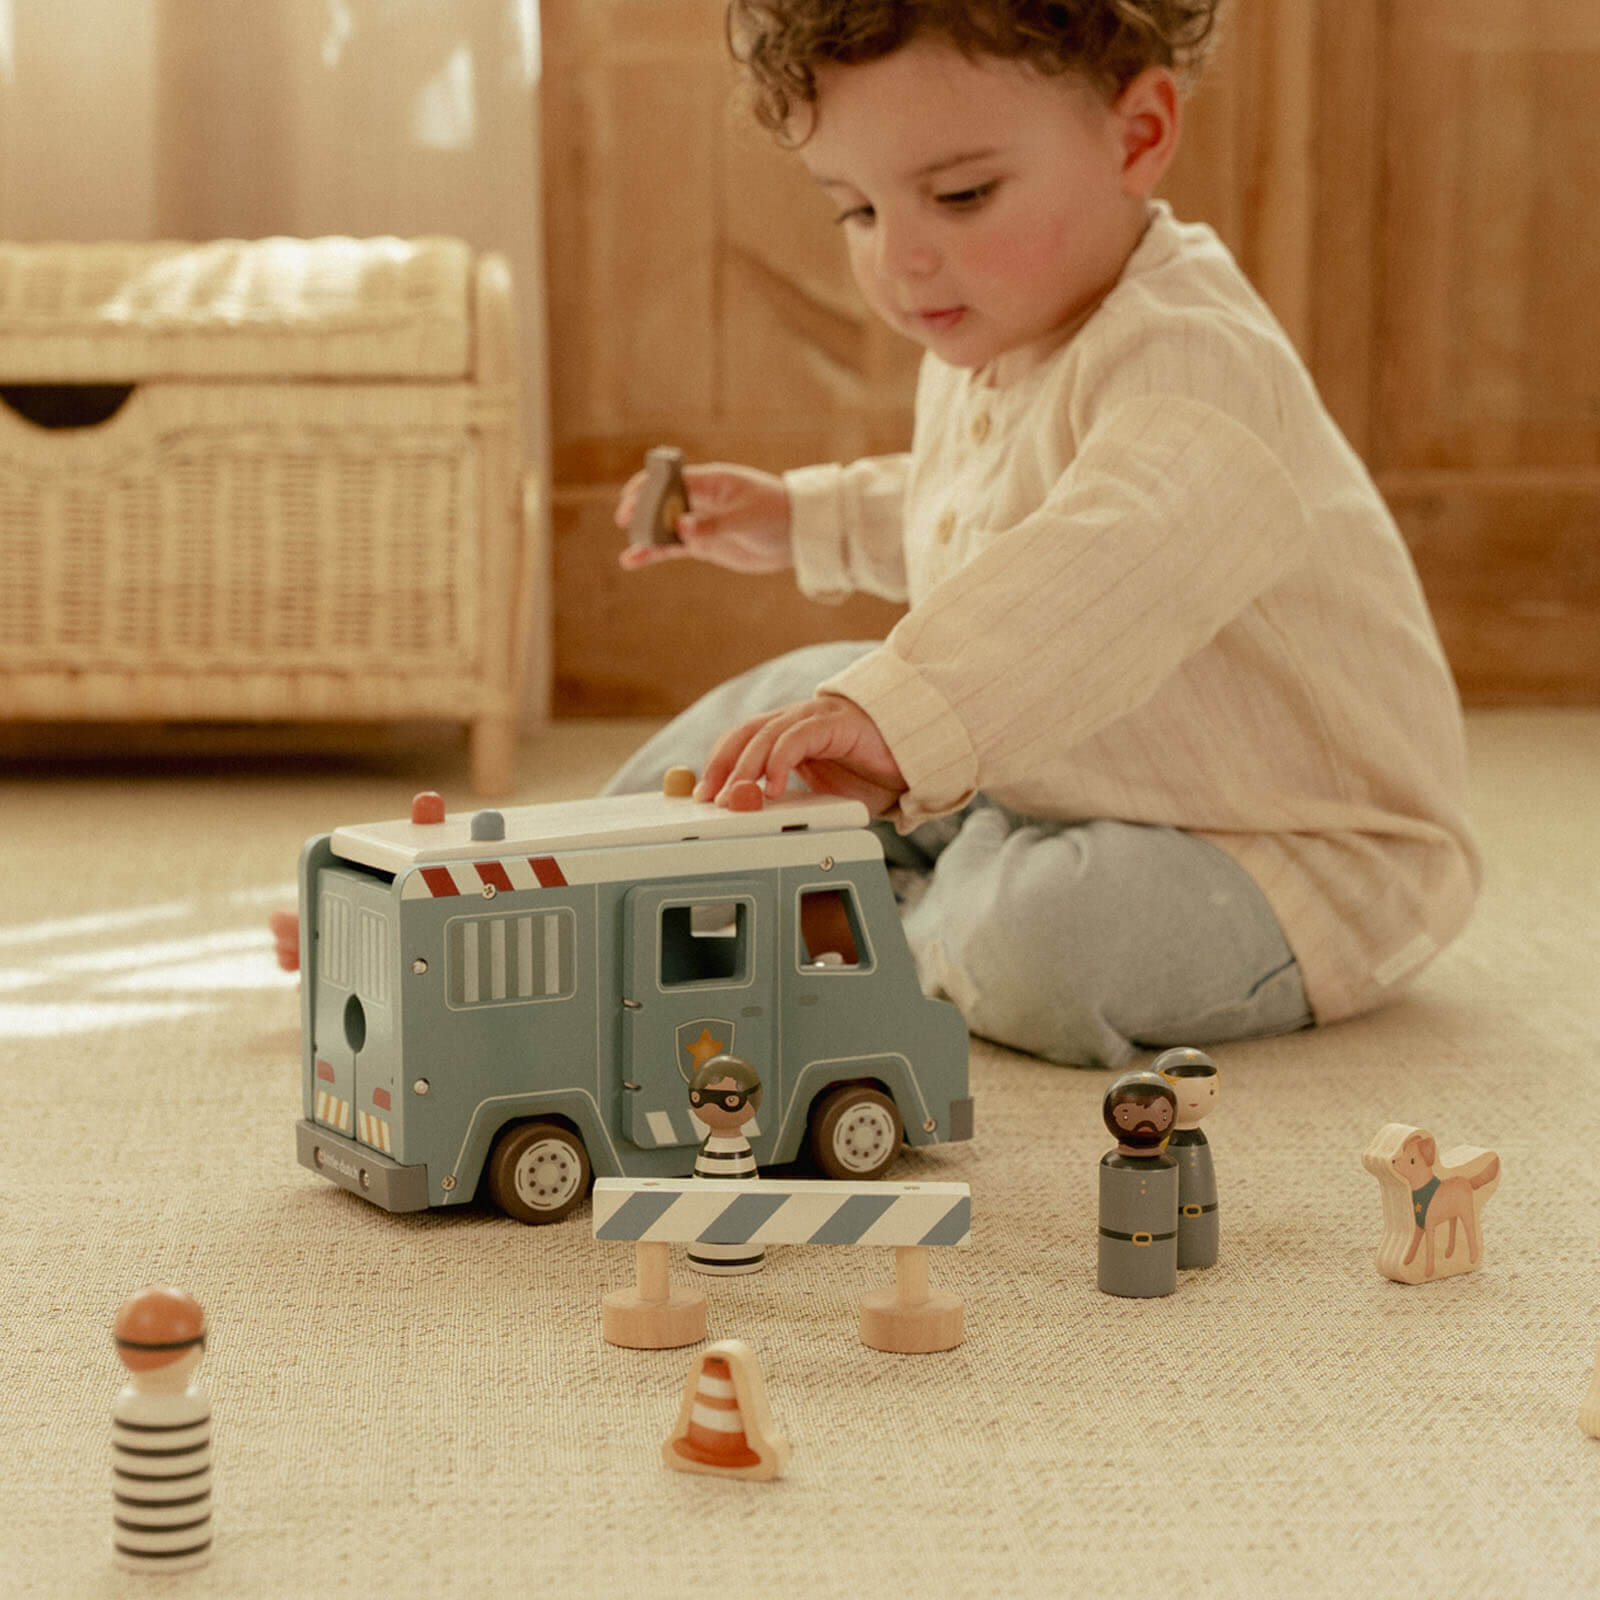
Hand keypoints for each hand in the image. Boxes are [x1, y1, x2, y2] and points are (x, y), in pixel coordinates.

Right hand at [614, 462, 792, 574]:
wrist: (798, 535)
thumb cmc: (777, 514)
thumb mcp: (748, 518)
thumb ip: (714, 524)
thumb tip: (681, 528)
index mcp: (711, 481)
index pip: (670, 478)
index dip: (647, 488)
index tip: (632, 502)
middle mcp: (700, 498)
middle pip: (661, 502)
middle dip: (642, 513)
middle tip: (630, 527)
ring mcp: (700, 521)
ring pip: (663, 527)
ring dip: (645, 537)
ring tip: (631, 553)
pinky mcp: (703, 543)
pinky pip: (672, 547)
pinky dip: (654, 553)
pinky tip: (633, 561)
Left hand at [695, 695, 906, 815]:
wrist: (917, 758)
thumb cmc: (872, 776)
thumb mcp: (822, 798)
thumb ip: (791, 806)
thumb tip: (754, 820)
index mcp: (788, 735)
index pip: (740, 740)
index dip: (718, 764)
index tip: (703, 796)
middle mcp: (797, 721)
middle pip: (745, 734)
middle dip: (722, 766)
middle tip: (710, 799)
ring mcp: (815, 718)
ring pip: (766, 735)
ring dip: (746, 768)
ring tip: (736, 797)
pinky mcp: (836, 722)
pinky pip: (798, 737)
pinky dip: (780, 761)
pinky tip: (775, 788)